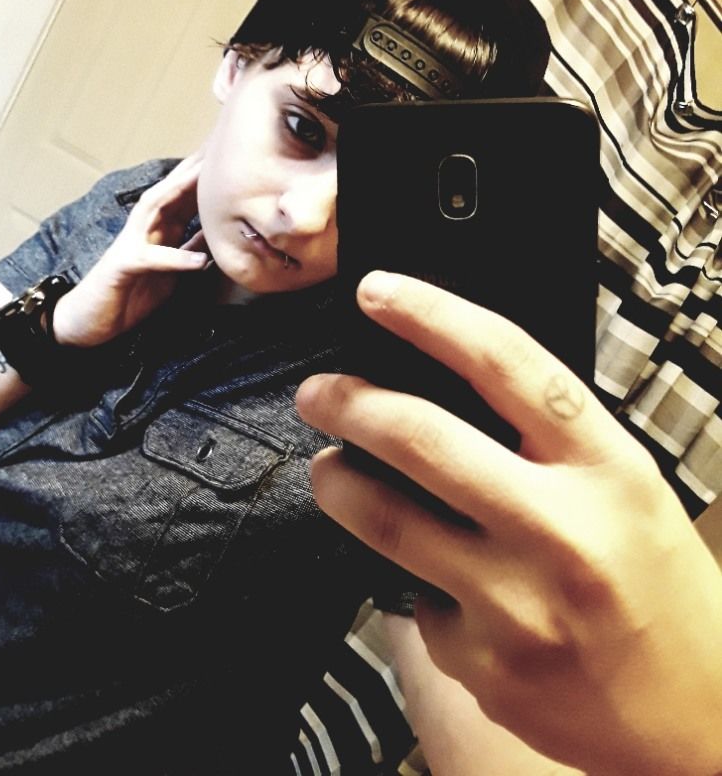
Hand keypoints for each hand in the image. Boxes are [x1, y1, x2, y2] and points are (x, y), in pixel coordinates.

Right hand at [52, 154, 209, 346]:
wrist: (88, 321)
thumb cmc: (130, 293)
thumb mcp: (169, 269)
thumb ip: (188, 247)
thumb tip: (214, 232)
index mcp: (158, 228)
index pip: (183, 194)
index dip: (205, 175)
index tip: (230, 153)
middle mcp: (144, 229)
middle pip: (169, 190)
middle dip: (192, 167)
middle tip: (217, 143)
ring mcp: (131, 244)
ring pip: (154, 210)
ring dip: (177, 192)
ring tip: (203, 178)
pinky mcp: (123, 268)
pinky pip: (152, 259)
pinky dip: (175, 258)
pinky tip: (198, 260)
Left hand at [296, 271, 721, 775]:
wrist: (700, 713)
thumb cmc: (658, 583)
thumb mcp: (626, 485)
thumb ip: (548, 437)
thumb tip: (442, 380)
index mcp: (607, 467)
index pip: (505, 361)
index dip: (430, 314)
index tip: (376, 290)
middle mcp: (561, 531)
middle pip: (421, 438)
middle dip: (348, 402)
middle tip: (319, 393)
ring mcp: (517, 604)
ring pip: (386, 521)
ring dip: (337, 481)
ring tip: (328, 467)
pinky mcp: (483, 663)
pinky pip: (413, 599)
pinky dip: (405, 574)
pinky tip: (424, 571)